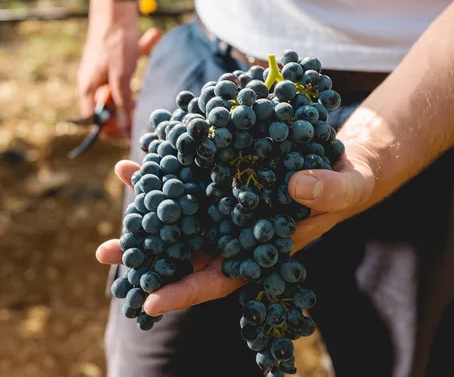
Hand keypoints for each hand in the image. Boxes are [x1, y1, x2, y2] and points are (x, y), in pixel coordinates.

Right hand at [77, 0, 138, 138]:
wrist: (115, 12)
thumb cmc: (115, 45)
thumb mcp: (120, 78)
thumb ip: (122, 102)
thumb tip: (123, 127)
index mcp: (89, 88)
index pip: (93, 119)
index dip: (108, 129)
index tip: (126, 132)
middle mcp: (93, 83)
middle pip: (107, 108)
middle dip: (122, 114)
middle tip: (138, 118)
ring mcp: (102, 73)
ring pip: (117, 94)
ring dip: (130, 98)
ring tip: (141, 101)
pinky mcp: (113, 64)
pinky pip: (124, 77)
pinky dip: (134, 76)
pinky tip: (146, 70)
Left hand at [97, 148, 375, 315]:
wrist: (340, 157)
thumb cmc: (347, 184)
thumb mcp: (347, 188)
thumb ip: (327, 193)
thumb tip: (294, 187)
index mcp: (261, 250)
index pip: (221, 279)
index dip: (187, 292)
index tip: (151, 302)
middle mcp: (236, 230)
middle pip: (186, 249)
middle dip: (147, 253)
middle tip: (106, 254)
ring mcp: (227, 201)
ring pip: (182, 210)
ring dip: (150, 199)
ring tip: (123, 177)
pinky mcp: (225, 173)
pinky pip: (192, 173)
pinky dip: (170, 165)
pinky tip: (150, 151)